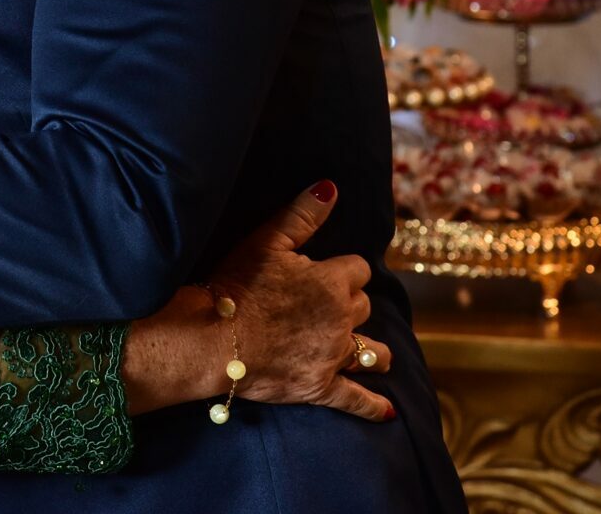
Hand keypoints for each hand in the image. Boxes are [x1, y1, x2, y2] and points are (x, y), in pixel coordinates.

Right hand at [209, 181, 394, 420]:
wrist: (214, 338)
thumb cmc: (236, 284)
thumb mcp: (267, 241)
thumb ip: (302, 215)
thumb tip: (331, 188)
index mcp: (332, 281)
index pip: (357, 269)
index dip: (343, 270)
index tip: (326, 273)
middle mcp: (341, 318)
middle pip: (363, 307)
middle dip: (350, 305)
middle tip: (326, 306)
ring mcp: (333, 356)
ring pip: (372, 351)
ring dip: (374, 350)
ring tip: (374, 352)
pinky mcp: (321, 387)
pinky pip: (356, 399)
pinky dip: (373, 406)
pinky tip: (387, 412)